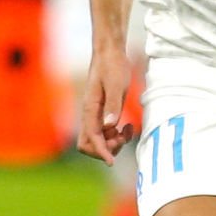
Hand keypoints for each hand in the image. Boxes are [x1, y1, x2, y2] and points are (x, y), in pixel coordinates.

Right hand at [77, 46, 137, 163]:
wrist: (109, 52)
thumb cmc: (113, 66)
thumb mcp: (116, 84)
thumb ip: (113, 105)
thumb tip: (109, 127)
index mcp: (90, 109)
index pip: (91, 138)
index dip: (101, 152)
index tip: (112, 162)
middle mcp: (89, 114)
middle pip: (88, 144)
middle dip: (105, 149)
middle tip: (121, 138)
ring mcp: (95, 115)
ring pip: (98, 141)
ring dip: (112, 142)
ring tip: (127, 130)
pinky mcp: (102, 113)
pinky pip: (105, 133)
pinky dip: (116, 135)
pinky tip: (127, 126)